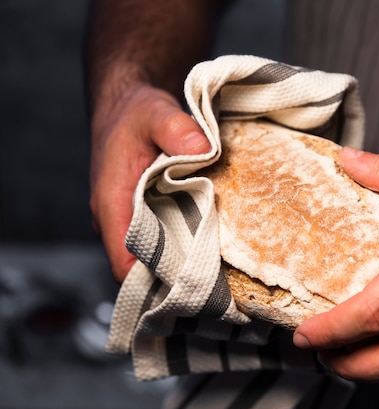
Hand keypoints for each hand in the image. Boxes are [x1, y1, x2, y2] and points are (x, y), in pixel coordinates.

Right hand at [89, 84, 211, 281]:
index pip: (124, 262)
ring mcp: (135, 220)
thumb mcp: (154, 112)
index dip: (155, 279)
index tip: (191, 282)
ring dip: (184, 260)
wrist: (129, 109)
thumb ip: (174, 128)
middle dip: (177, 275)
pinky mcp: (150, 215)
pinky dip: (188, 242)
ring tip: (220, 264)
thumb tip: (202, 148)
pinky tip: (215, 241)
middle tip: (216, 278)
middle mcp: (120, 220)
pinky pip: (167, 239)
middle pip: (144, 267)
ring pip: (158, 255)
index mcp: (111, 204)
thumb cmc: (134, 114)